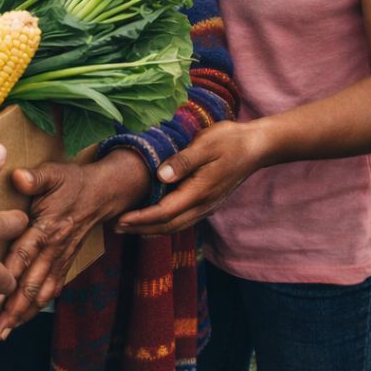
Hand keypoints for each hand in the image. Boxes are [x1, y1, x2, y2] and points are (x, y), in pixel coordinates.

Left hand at [0, 150, 148, 339]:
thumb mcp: (53, 173)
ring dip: (25, 311)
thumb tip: (17, 178)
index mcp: (48, 227)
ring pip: (42, 290)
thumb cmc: (72, 181)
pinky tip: (28, 316)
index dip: (9, 274)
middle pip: (32, 282)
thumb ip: (35, 178)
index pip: (25, 254)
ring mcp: (62, 257)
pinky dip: (40, 303)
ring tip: (7, 331)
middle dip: (15, 308)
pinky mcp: (67, 260)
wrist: (102, 192)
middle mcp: (55, 247)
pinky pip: (53, 287)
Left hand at [115, 120, 267, 235]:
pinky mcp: (207, 201)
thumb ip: (183, 161)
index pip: (165, 212)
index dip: (141, 218)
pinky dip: (164, 223)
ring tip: (128, 226)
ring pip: (176, 225)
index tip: (119, 219)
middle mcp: (203, 204)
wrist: (256, 147)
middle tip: (114, 226)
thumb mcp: (205, 144)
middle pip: (168, 225)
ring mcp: (206, 205)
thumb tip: (161, 176)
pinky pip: (183, 219)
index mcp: (199, 191)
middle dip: (140, 228)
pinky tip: (152, 218)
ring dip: (151, 229)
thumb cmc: (229, 141)